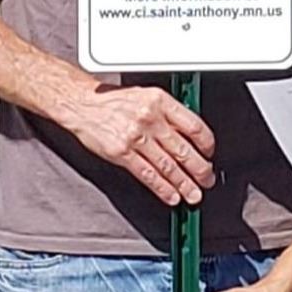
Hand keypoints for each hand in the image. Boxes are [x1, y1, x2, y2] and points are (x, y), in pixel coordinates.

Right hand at [64, 82, 215, 204]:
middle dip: (200, 169)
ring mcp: (136, 137)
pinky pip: (147, 175)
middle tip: (207, 180)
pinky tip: (171, 196)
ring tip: (194, 194)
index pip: (194, 126)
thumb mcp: (146, 96)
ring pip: (168, 166)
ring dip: (184, 184)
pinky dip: (162, 189)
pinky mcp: (121, 153)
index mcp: (160, 101)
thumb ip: (168, 113)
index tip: (210, 154)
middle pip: (184, 149)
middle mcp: (150, 118)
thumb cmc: (112, 100)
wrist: (81, 103)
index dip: (207, 144)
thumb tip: (189, 134)